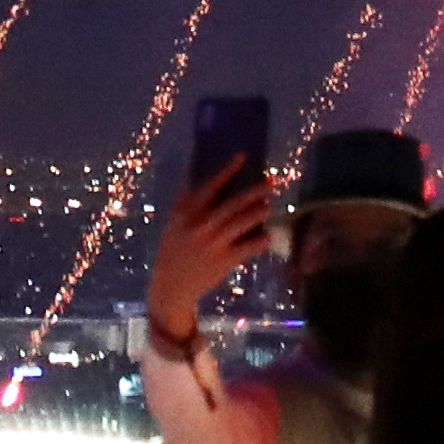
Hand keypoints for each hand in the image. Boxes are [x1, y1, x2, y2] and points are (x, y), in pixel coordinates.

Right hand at [155, 156, 275, 332]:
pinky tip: (269, 237)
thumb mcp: (174, 222)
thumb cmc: (174, 249)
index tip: (243, 157)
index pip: (210, 186)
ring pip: (241, 224)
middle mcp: (200, 225)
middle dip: (254, 191)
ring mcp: (212, 244)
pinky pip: (246, 249)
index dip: (227, 171)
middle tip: (272, 182)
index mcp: (187, 212)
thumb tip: (197, 168)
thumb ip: (187, 199)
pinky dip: (258, 242)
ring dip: (258, 213)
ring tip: (269, 206)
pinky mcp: (222, 261)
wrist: (171, 286)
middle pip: (232, 204)